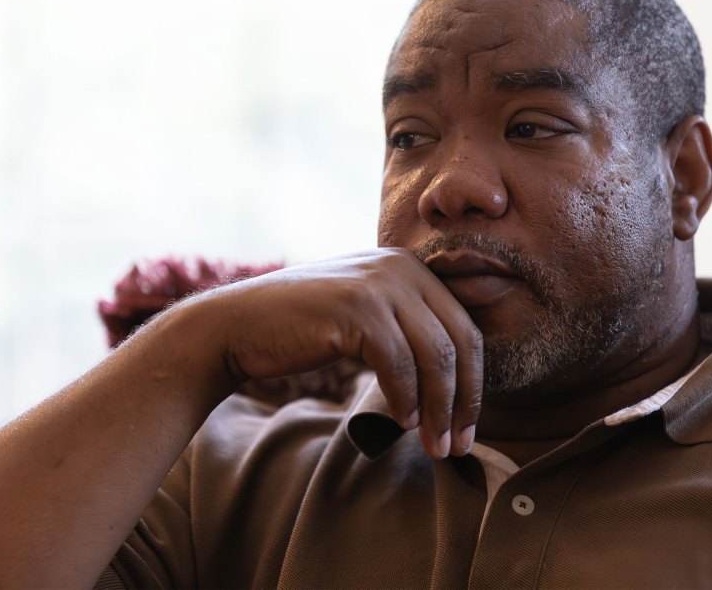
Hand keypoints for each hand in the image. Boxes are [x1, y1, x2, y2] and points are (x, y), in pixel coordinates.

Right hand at [192, 248, 483, 457]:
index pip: (464, 327)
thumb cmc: (302, 329)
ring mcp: (378, 285)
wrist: (238, 325)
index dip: (473, 383)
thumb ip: (405, 328)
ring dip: (438, 408)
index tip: (466, 427)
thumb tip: (457, 383)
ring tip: (434, 444)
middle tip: (458, 446)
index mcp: (409, 266)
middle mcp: (400, 267)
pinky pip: (400, 363)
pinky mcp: (356, 309)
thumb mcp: (365, 316)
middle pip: (460, 341)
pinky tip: (402, 422)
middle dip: (464, 400)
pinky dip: (406, 398)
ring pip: (435, 355)